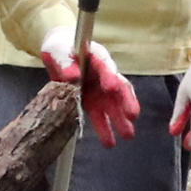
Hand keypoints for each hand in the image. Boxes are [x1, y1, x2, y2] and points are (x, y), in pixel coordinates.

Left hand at [38, 27, 138, 145]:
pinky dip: (105, 129)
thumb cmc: (60, 47)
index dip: (109, 76)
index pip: (105, 65)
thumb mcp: (58, 51)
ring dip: (120, 120)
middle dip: (125, 101)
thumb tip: (72, 76)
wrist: (58, 54)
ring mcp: (100, 89)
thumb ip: (65, 62)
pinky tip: (109, 142)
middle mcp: (103, 74)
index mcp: (97, 57)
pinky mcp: (92, 102)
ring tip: (128, 135)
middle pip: (118, 87)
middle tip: (132, 115)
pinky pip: (100, 116)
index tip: (110, 87)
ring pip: (113, 105)